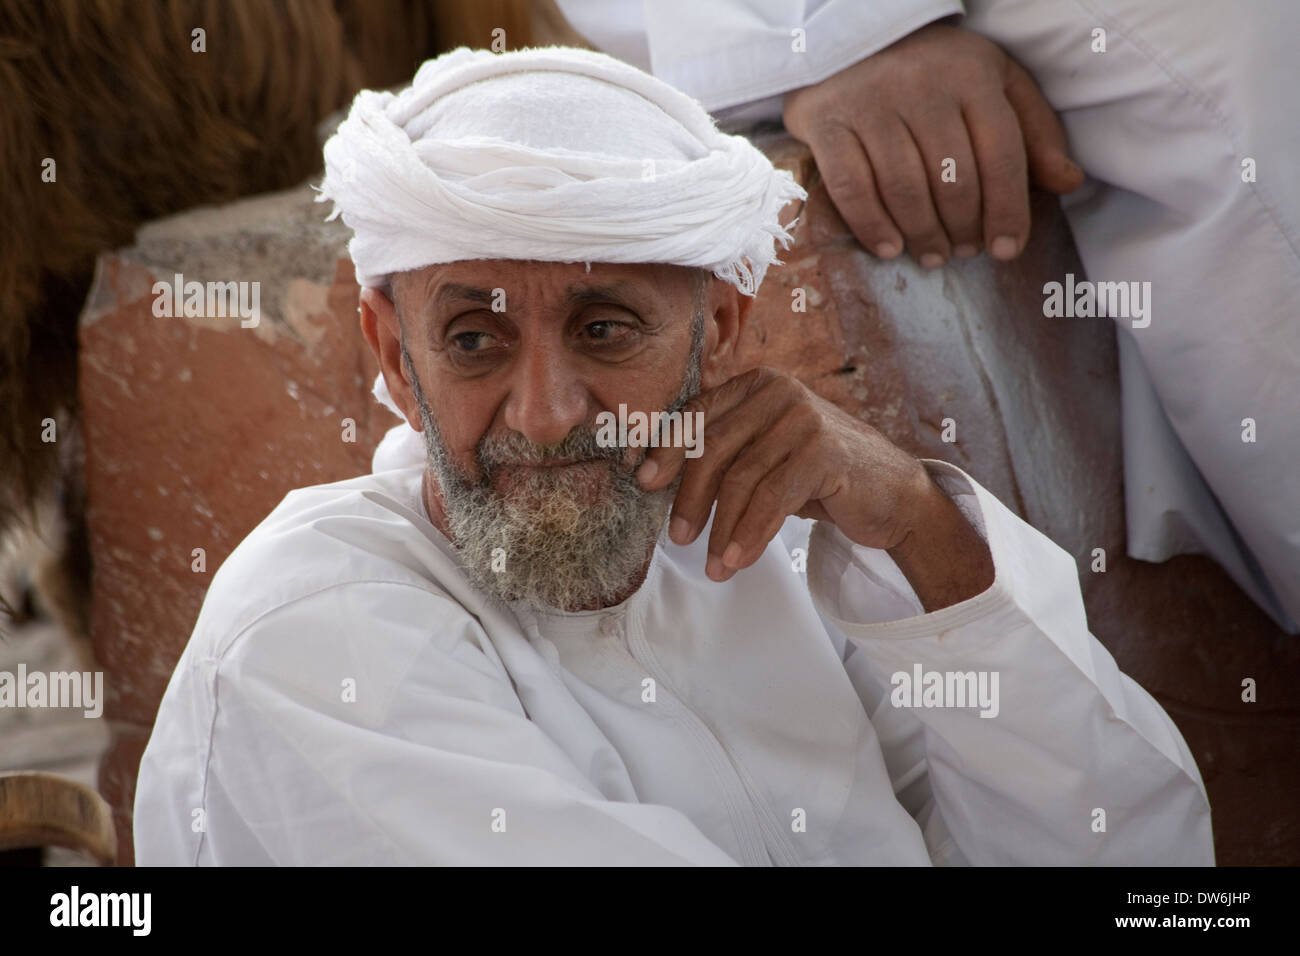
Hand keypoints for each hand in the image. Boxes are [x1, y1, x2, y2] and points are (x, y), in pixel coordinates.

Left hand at [635, 367, 992, 608]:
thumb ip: (724, 454)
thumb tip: (655, 477)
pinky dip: (750, 535)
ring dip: (721, 529)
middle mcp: (778, 392)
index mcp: (757, 385)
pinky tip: (737, 560)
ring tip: (713, 564)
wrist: (890, 493)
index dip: (666, 450)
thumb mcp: (765, 455)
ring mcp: (803, 418)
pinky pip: (771, 500)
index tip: (644, 484)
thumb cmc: (817, 477)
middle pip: (713, 448)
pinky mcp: (824, 452)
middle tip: (677, 538)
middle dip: (689, 498)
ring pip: (741, 479)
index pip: (697, 414)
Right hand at [782, 22, 1084, 266]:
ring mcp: (871, 104)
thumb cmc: (933, 71)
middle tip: (962, 251)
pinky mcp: (827, 123)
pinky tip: (889, 248)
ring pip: (904, 187)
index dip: (1008, 210)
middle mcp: (922, 86)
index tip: (1006, 250)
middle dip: (963, 227)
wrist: (849, 37)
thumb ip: (1033, 131)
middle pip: (952, 178)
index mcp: (972, 75)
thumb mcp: (993, 84)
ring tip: (932, 255)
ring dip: (922, 233)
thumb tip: (1069, 182)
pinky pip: (852, 187)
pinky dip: (871, 225)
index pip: (1001, 155)